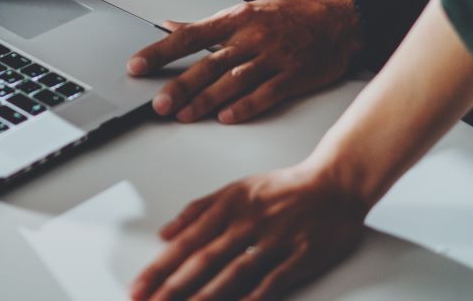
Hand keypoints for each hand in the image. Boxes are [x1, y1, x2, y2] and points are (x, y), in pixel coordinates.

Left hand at [127, 0, 361, 124]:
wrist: (340, 19)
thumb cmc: (291, 15)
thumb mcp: (247, 12)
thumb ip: (207, 25)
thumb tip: (169, 26)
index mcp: (236, 19)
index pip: (189, 36)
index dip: (160, 51)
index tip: (137, 65)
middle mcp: (252, 37)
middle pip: (209, 63)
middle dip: (181, 85)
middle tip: (159, 103)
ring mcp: (273, 58)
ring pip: (234, 81)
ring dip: (207, 100)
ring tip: (184, 116)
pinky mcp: (293, 76)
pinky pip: (266, 94)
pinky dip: (245, 106)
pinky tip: (227, 118)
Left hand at [131, 161, 369, 300]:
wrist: (335, 183)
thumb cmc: (284, 188)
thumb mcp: (236, 188)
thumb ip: (198, 210)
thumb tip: (164, 233)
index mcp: (229, 205)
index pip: (187, 241)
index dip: (160, 266)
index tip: (137, 287)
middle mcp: (248, 221)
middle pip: (204, 259)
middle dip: (172, 286)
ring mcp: (275, 239)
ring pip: (234, 271)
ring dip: (206, 296)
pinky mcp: (301, 254)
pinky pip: (274, 279)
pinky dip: (255, 295)